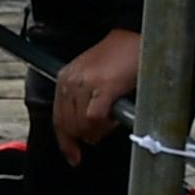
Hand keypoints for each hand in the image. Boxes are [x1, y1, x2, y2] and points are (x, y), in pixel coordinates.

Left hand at [50, 29, 141, 162]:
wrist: (137, 37)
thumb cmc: (120, 58)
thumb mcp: (91, 79)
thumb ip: (81, 103)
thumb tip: (82, 133)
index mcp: (64, 79)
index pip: (58, 120)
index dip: (65, 143)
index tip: (73, 156)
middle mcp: (70, 81)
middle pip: (69, 126)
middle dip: (87, 135)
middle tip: (104, 128)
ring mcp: (85, 84)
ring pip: (82, 126)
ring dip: (98, 130)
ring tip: (111, 117)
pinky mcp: (103, 87)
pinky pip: (95, 119)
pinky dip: (105, 125)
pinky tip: (114, 117)